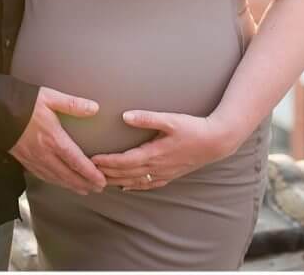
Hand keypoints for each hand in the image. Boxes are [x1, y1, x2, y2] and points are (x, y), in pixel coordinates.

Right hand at [9, 88, 105, 195]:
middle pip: (68, 175)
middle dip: (84, 183)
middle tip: (97, 189)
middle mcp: (44, 153)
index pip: (76, 161)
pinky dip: (55, 182)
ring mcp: (33, 159)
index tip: (101, 180)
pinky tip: (59, 182)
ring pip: (56, 179)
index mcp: (53, 139)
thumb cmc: (24, 102)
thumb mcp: (50, 97)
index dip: (90, 173)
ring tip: (83, 189)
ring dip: (71, 186)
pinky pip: (43, 176)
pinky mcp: (24, 160)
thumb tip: (94, 108)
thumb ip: (72, 104)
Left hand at [93, 110, 235, 191]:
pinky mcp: (169, 175)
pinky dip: (134, 186)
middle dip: (106, 173)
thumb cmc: (192, 128)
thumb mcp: (170, 119)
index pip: (124, 161)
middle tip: (88, 171)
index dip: (107, 162)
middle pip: (126, 174)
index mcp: (154, 154)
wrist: (215, 142)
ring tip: (101, 180)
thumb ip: (147, 117)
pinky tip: (126, 187)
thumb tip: (125, 116)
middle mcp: (156, 168)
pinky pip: (147, 185)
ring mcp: (163, 174)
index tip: (92, 160)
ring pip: (135, 182)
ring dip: (117, 181)